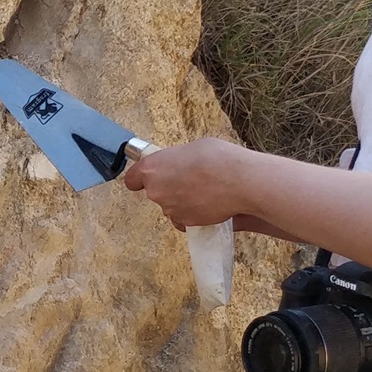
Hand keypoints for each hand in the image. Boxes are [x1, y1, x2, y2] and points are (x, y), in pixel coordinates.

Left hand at [121, 137, 246, 228]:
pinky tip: (207, 202)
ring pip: (171, 206)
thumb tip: (180, 167)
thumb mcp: (191, 149)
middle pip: (155, 192)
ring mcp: (170, 210)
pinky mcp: (185, 223)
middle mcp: (156, 192)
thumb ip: (177, 161)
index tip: (148, 177)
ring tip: (203, 190)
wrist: (238, 181)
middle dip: (169, 187)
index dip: (140, 178)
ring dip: (182, 200)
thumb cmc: (217, 158)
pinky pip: (184, 218)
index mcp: (152, 169)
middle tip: (189, 178)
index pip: (132, 180)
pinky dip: (192, 212)